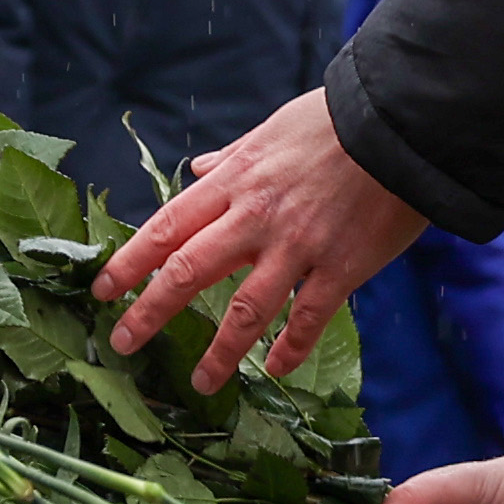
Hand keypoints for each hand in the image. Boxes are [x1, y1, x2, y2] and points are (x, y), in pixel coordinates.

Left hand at [97, 87, 427, 391]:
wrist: (401, 124)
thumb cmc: (336, 122)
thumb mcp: (272, 129)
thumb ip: (234, 157)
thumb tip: (200, 170)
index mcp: (236, 182)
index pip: (167, 228)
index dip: (130, 263)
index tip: (102, 290)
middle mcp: (257, 218)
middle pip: (189, 272)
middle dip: (150, 312)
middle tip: (124, 343)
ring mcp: (299, 247)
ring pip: (246, 309)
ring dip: (220, 352)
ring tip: (200, 382)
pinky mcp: (342, 267)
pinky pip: (307, 319)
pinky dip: (289, 349)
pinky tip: (275, 370)